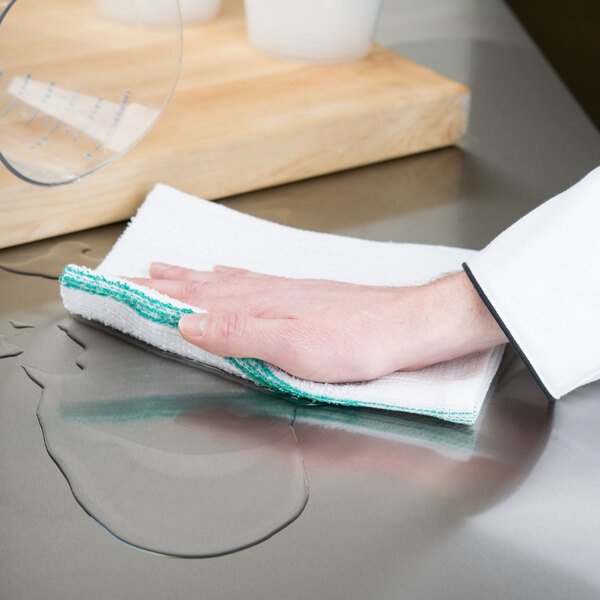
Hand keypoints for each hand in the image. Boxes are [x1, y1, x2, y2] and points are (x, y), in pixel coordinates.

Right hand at [128, 263, 506, 382]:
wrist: (407, 324)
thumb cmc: (356, 341)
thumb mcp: (293, 348)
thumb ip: (238, 334)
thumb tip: (187, 322)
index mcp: (257, 306)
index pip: (193, 299)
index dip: (156, 295)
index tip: (123, 289)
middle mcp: (265, 292)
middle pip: (203, 285)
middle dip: (164, 282)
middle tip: (133, 276)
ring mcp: (283, 291)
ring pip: (224, 280)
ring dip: (191, 277)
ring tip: (166, 270)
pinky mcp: (301, 295)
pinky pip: (252, 280)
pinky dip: (229, 276)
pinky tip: (226, 274)